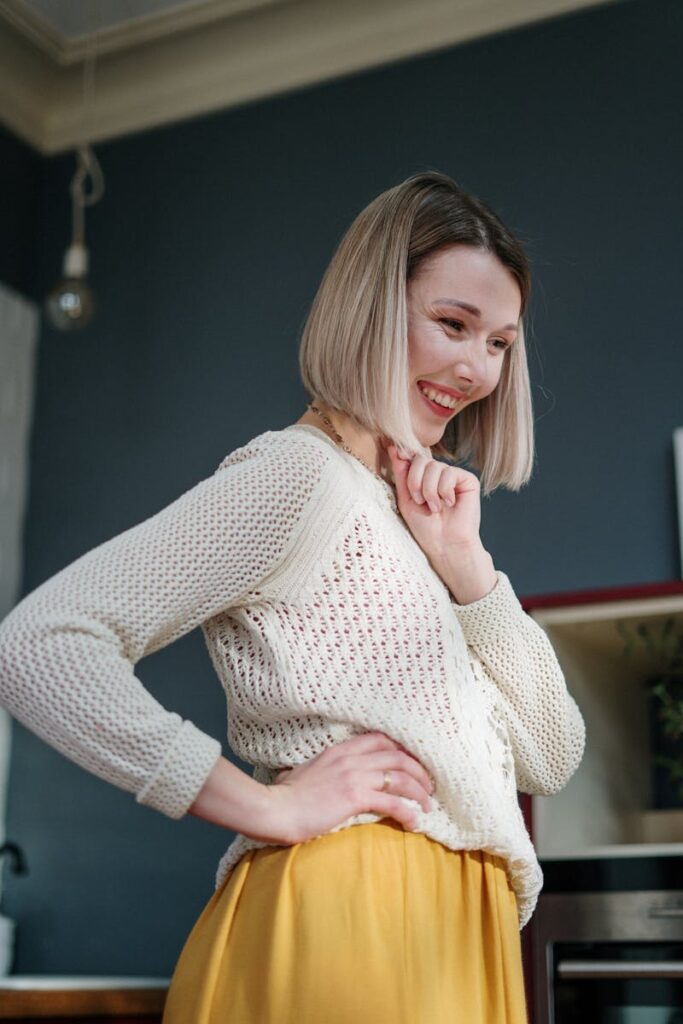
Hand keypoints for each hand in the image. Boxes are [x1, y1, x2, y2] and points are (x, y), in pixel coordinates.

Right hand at [260, 732, 434, 844]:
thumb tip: (314, 775)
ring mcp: (354, 775)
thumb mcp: (305, 772)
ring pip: (400, 777)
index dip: (403, 750)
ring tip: (428, 805)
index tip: (414, 764)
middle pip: (398, 756)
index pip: (381, 739)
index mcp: (340, 749)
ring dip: (419, 791)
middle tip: (428, 786)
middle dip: (419, 771)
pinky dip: (408, 812)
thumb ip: (320, 769)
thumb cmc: (285, 795)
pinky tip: (414, 822)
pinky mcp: (354, 796)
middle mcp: (350, 757)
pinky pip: (392, 802)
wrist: (274, 808)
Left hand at [384, 443, 482, 554]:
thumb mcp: (406, 499)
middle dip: (415, 481)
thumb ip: (401, 474)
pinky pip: (449, 473)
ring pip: (434, 466)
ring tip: (435, 508)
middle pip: (420, 459)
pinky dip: (444, 491)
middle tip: (420, 501)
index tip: (393, 449)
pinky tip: (449, 504)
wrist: (444, 544)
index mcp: (422, 477)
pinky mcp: (468, 480)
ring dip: (429, 490)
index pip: (412, 456)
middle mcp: (438, 473)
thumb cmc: (425, 527)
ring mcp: (453, 475)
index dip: (404, 453)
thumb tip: (394, 448)